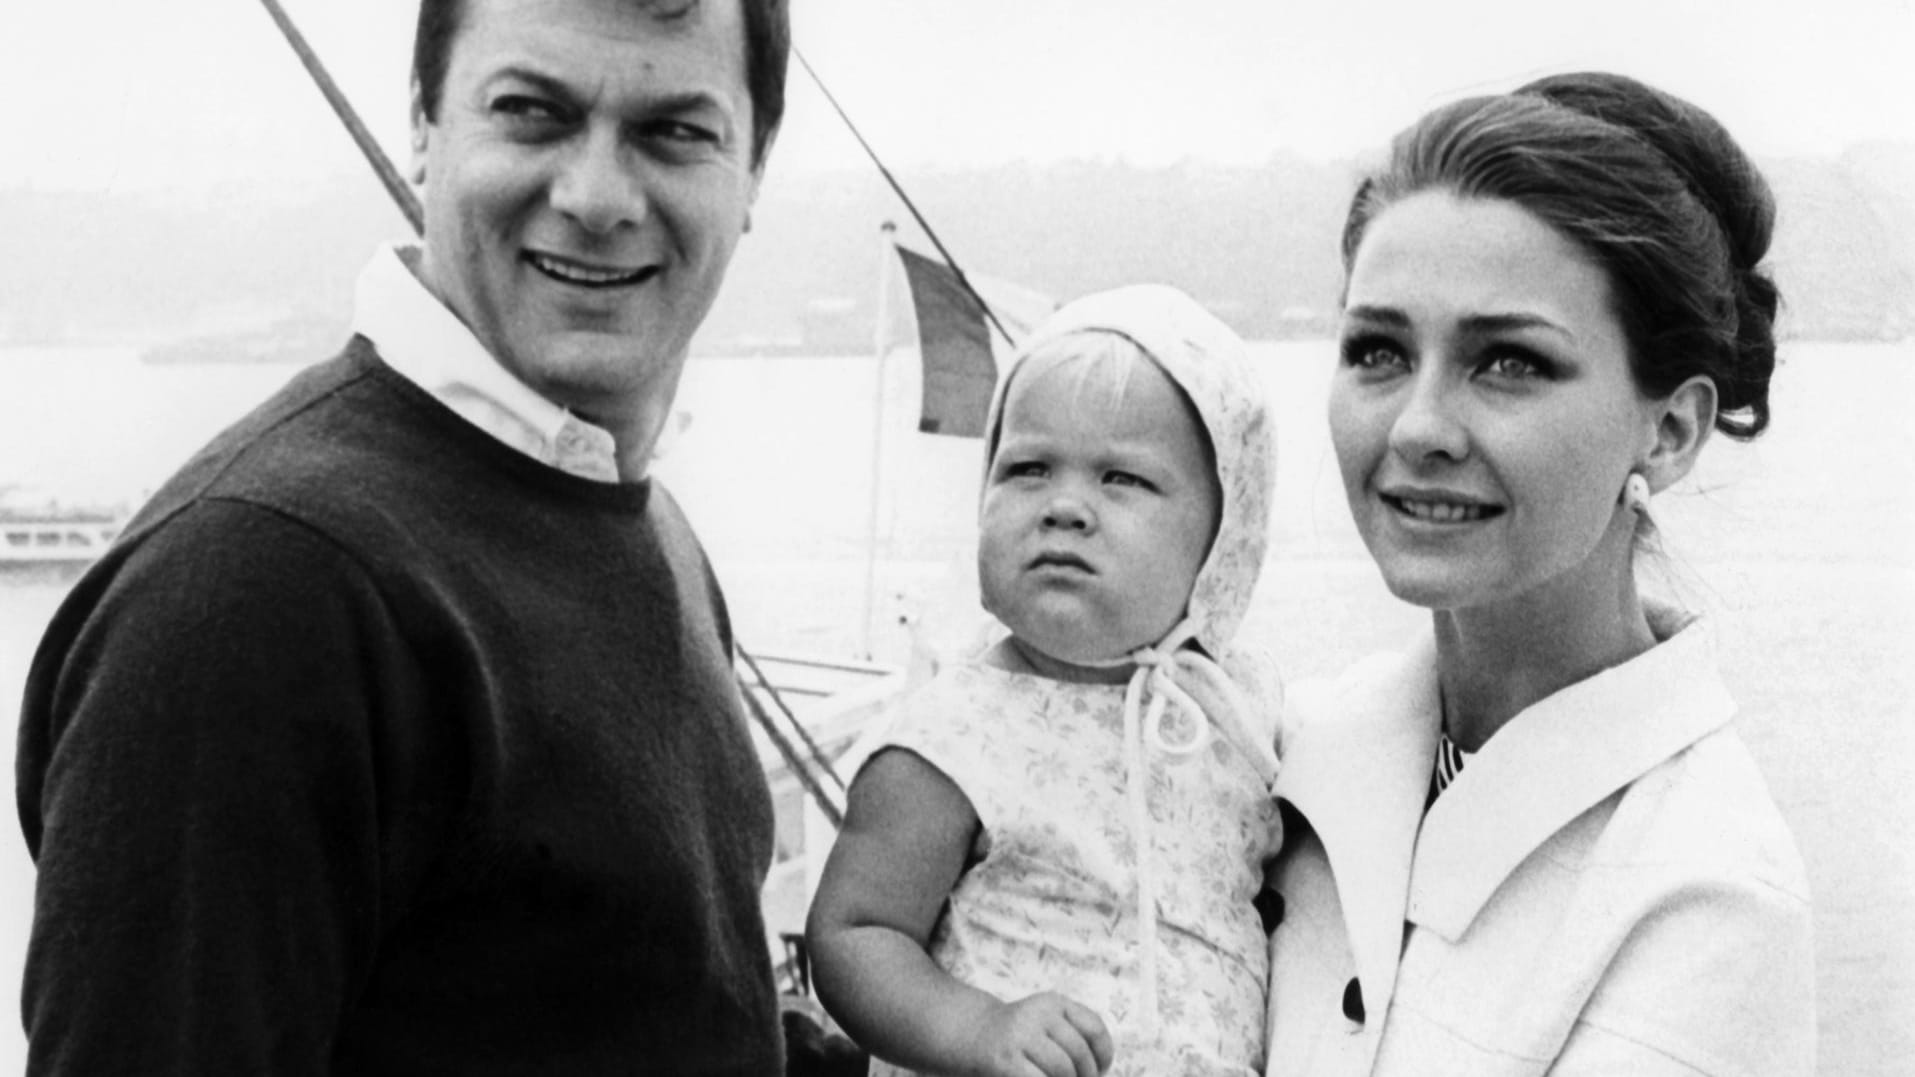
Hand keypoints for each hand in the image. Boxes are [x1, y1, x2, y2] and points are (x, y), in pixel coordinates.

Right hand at [959, 992, 1113, 1076]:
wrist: (974, 1033)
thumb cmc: (1021, 1036)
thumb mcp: (1049, 1023)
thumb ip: (1074, 1037)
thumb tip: (1099, 1071)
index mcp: (1054, 1002)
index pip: (1094, 1027)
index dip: (1104, 1053)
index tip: (1101, 1070)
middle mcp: (1038, 1013)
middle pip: (1079, 1051)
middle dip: (1086, 1076)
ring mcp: (1020, 1035)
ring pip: (1062, 1068)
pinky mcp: (1006, 1059)